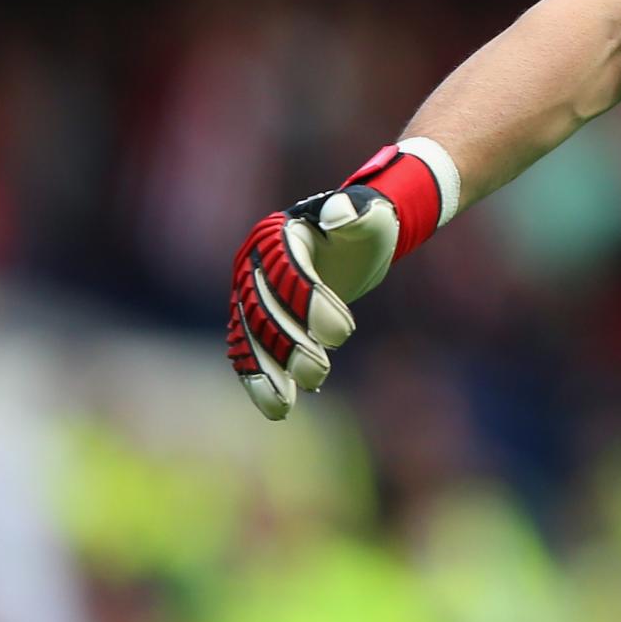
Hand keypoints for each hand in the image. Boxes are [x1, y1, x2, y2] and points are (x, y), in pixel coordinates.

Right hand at [225, 140, 453, 419]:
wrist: (353, 241)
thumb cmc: (366, 225)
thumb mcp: (371, 215)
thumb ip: (355, 213)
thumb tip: (338, 215)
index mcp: (276, 235)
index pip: (287, 270)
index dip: (309, 301)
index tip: (343, 333)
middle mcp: (253, 265)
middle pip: (262, 309)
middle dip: (287, 343)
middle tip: (319, 371)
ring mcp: (249, 295)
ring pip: (249, 337)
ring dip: (265, 371)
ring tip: (284, 406)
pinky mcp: (256, 321)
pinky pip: (250, 352)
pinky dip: (260, 380)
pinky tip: (275, 408)